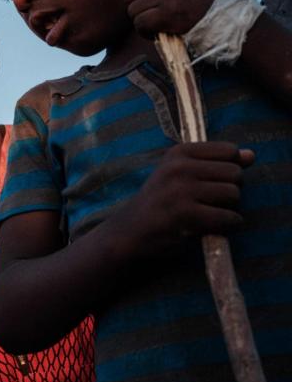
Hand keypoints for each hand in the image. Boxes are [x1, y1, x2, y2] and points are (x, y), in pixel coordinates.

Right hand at [116, 142, 253, 252]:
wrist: (130, 230)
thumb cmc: (160, 201)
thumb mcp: (181, 173)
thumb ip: (217, 162)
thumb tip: (251, 155)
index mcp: (179, 152)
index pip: (229, 151)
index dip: (228, 168)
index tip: (211, 181)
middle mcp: (179, 167)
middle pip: (235, 173)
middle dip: (230, 189)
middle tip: (209, 201)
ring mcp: (181, 191)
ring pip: (234, 194)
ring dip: (229, 208)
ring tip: (208, 213)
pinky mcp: (186, 215)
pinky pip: (229, 218)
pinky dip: (228, 225)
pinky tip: (211, 227)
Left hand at [124, 0, 220, 36]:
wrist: (229, 18)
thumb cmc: (206, 2)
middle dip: (136, 8)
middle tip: (150, 17)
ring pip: (132, 10)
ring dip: (140, 22)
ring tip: (155, 25)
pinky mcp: (168, 14)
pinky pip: (140, 23)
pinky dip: (144, 32)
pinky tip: (156, 32)